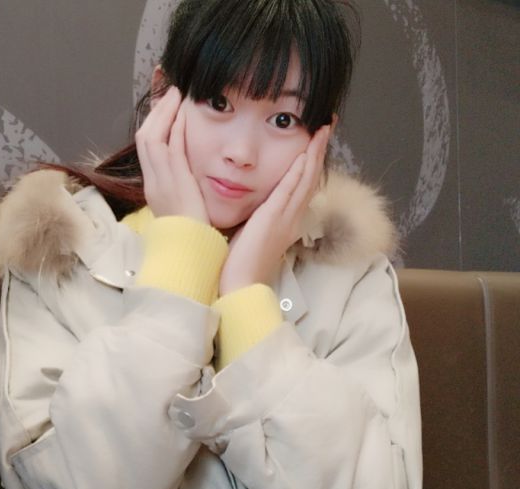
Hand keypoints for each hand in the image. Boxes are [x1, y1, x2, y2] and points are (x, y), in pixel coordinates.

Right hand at [135, 87, 207, 222]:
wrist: (191, 253)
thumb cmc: (193, 235)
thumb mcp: (184, 208)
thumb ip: (185, 188)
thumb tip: (191, 174)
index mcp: (155, 188)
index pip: (148, 148)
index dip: (155, 124)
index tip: (165, 107)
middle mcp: (153, 182)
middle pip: (144, 138)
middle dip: (155, 112)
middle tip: (169, 92)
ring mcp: (160, 182)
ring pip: (152, 138)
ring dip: (164, 113)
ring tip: (176, 95)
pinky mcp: (174, 183)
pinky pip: (170, 148)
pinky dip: (174, 128)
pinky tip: (183, 113)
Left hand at [219, 125, 330, 294]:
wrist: (240, 286)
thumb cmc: (241, 264)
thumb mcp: (253, 235)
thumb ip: (258, 218)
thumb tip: (254, 207)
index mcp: (287, 221)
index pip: (302, 185)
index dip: (311, 162)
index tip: (315, 140)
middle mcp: (292, 217)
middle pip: (310, 177)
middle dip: (319, 150)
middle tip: (327, 124)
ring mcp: (286, 217)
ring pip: (305, 179)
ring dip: (315, 152)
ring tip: (323, 128)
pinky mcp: (274, 218)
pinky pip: (291, 188)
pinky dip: (299, 169)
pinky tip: (305, 151)